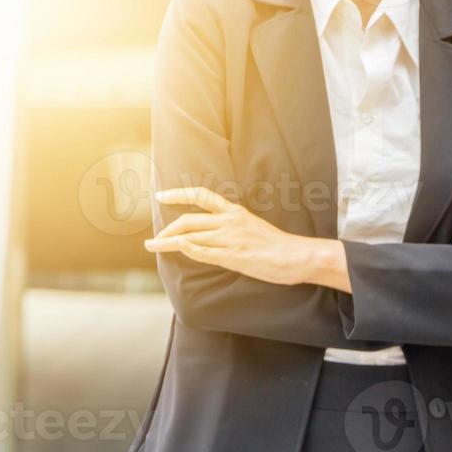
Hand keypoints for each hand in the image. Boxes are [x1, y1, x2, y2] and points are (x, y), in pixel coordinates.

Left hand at [145, 188, 346, 289]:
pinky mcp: (233, 256)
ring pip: (190, 236)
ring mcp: (230, 239)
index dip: (178, 194)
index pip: (202, 196)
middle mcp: (229, 222)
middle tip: (154, 238)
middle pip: (188, 220)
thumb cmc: (280, 246)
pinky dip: (186, 249)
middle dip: (166, 229)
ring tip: (153, 246)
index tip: (161, 196)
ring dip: (167, 241)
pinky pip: (203, 252)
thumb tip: (217, 236)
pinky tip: (175, 250)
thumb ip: (234, 228)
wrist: (298, 256)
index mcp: (235, 212)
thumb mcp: (255, 228)